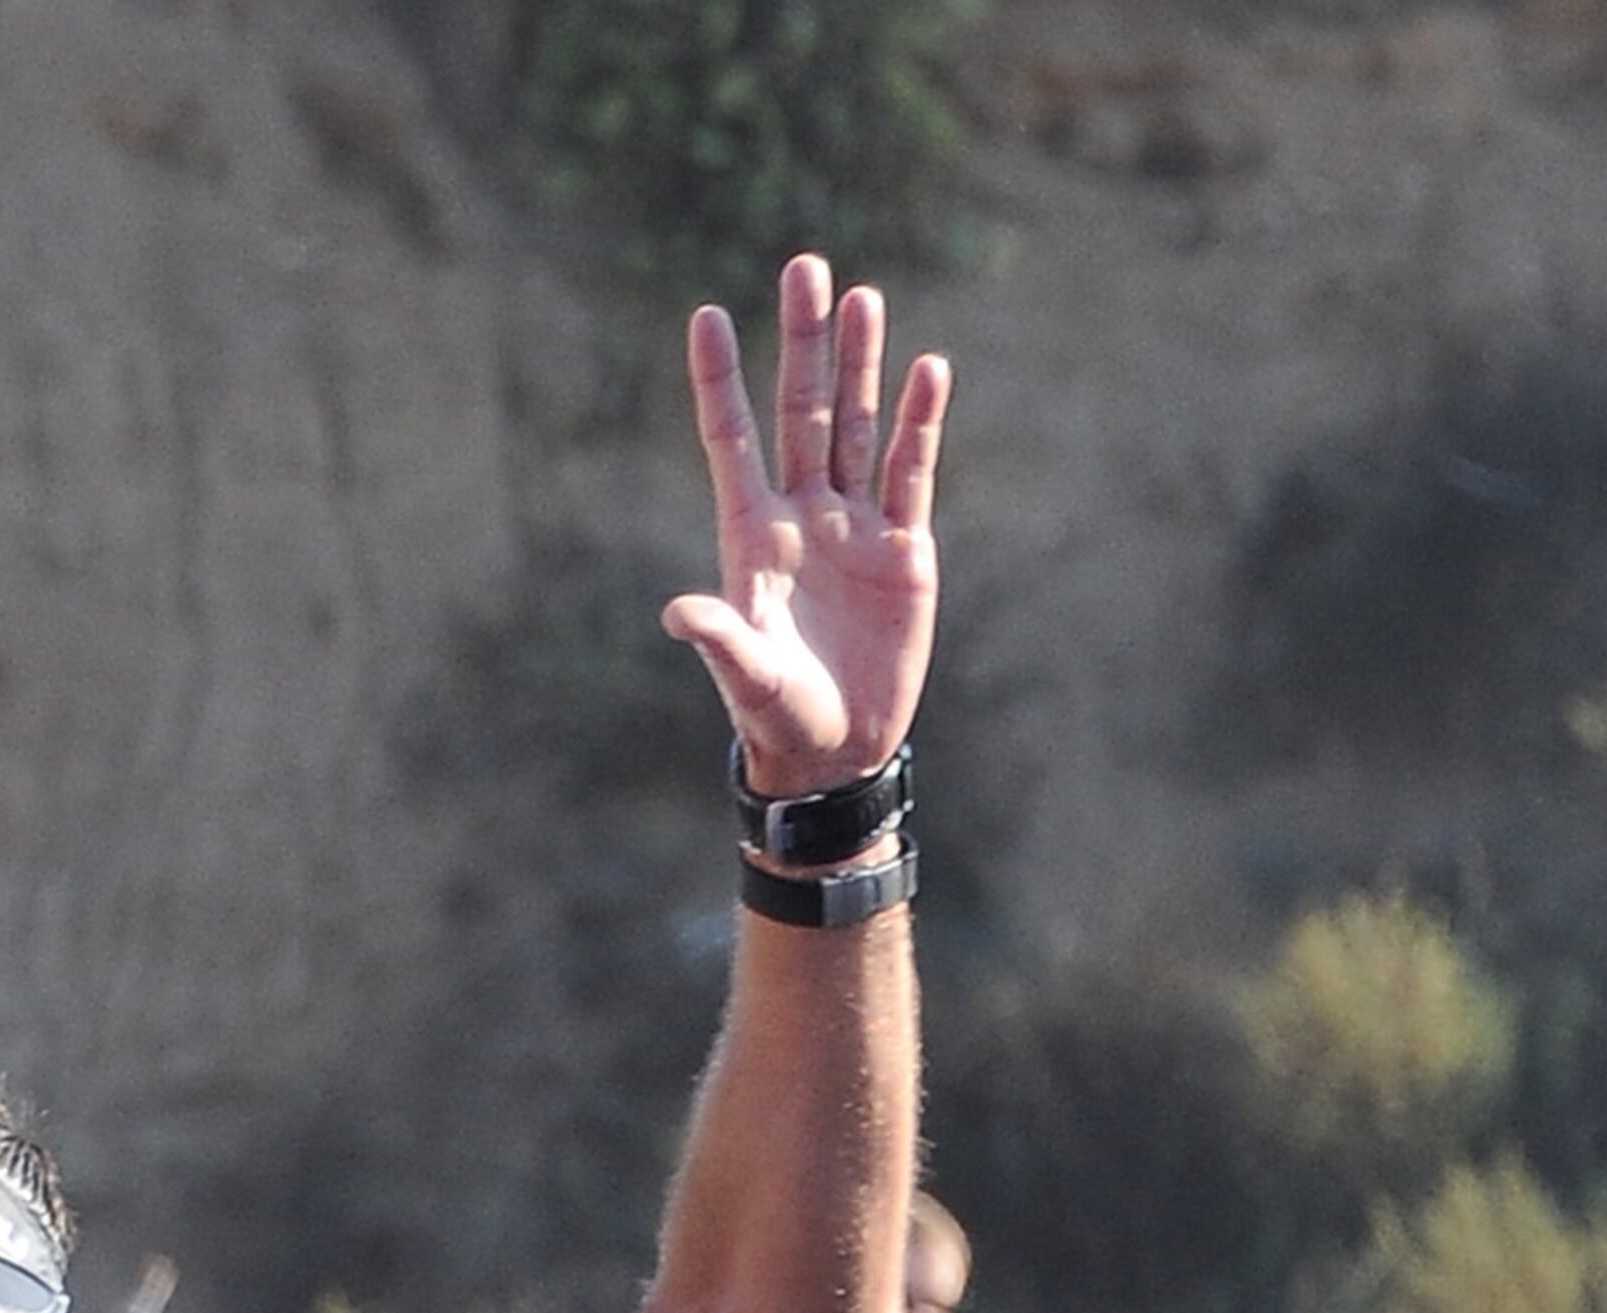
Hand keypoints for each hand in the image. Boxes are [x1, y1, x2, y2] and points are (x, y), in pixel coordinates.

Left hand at [665, 256, 947, 796]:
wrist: (838, 753)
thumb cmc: (780, 717)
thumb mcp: (748, 677)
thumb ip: (720, 639)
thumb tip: (677, 612)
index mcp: (754, 535)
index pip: (732, 439)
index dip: (720, 379)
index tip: (707, 316)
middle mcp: (803, 516)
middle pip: (802, 411)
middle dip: (804, 342)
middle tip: (806, 266)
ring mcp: (854, 525)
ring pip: (858, 426)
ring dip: (862, 364)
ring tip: (863, 297)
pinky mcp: (903, 547)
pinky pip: (912, 470)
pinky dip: (921, 422)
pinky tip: (929, 370)